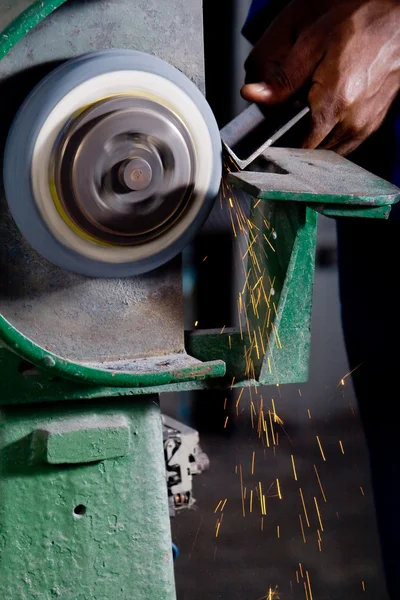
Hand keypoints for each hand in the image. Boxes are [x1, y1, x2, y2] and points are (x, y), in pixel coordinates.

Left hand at [241, 0, 399, 154]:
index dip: (282, 149)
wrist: (399, 21)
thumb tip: (253, 95)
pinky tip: (323, 121)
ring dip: (314, 144)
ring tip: (305, 121)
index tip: (271, 142)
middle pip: (313, 154)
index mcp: (334, 104)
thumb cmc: (362, 24)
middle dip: (296, 144)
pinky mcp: (373, 124)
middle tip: (287, 124)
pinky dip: (330, 139)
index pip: (300, 148)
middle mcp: (352, 122)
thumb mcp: (313, 43)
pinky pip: (345, 144)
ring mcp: (365, 126)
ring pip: (330, 153)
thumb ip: (283, 78)